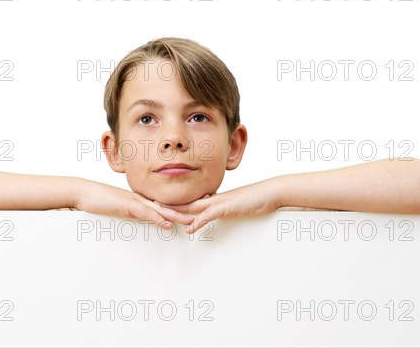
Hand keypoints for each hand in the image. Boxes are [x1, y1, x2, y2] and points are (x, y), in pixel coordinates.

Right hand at [75, 180, 194, 228]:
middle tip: (206, 210)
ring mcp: (136, 202)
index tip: (199, 207)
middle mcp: (143, 199)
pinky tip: (166, 224)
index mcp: (144, 200)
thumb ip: (135, 212)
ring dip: (178, 215)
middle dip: (188, 209)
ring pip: (162, 209)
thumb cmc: (101, 200)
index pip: (168, 203)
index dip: (184, 205)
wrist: (86, 192)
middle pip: (170, 205)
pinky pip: (145, 213)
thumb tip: (147, 218)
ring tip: (193, 221)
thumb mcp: (122, 208)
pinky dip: (157, 219)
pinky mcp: (128, 206)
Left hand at [162, 182, 281, 233]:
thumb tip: (205, 218)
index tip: (158, 205)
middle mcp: (212, 199)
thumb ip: (217, 212)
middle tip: (149, 206)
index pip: (188, 202)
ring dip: (177, 211)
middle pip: (184, 203)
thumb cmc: (254, 199)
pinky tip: (190, 227)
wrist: (269, 192)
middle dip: (167, 205)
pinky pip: (210, 214)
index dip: (173, 204)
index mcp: (212, 199)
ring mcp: (218, 202)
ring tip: (160, 214)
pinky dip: (199, 221)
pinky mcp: (227, 207)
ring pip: (192, 207)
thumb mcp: (232, 207)